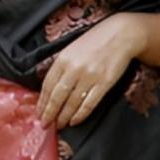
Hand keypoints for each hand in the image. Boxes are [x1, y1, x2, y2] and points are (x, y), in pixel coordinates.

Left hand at [36, 14, 143, 128]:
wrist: (121, 34)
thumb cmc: (96, 41)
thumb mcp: (72, 49)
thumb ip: (61, 66)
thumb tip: (51, 88)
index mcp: (63, 59)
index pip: (48, 85)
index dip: (42, 102)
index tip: (39, 113)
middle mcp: (74, 69)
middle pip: (57, 97)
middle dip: (50, 114)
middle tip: (45, 124)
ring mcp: (89, 77)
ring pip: (72, 103)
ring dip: (64, 117)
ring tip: (60, 125)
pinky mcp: (104, 83)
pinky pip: (89, 104)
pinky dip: (80, 115)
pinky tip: (75, 121)